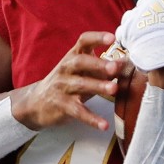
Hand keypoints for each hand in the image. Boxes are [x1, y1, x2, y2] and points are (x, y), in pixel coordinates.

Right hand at [12, 31, 130, 131]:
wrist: (36, 103)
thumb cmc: (67, 83)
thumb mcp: (82, 72)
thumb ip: (104, 68)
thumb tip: (127, 62)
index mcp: (73, 56)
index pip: (84, 41)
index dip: (97, 38)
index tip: (112, 38)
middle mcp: (66, 68)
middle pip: (80, 62)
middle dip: (98, 64)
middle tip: (114, 67)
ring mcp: (62, 87)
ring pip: (80, 85)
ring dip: (97, 86)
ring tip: (114, 89)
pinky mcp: (61, 105)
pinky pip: (78, 112)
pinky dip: (91, 118)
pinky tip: (104, 125)